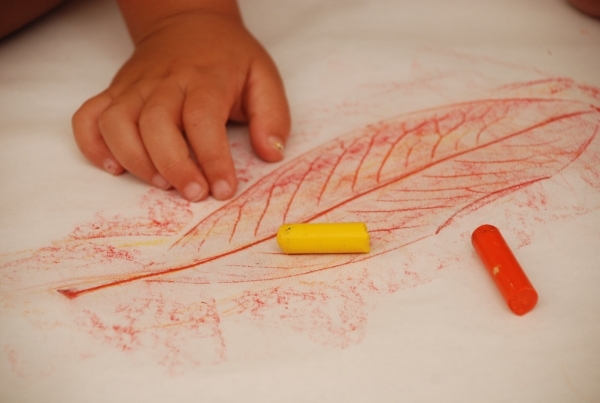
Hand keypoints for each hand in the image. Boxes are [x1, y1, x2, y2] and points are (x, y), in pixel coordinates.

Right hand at [72, 7, 289, 200]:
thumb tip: (272, 154)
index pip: (203, 121)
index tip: (224, 190)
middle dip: (173, 166)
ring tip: (160, 183)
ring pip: (116, 123)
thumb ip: (273, 116)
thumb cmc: (228, 58)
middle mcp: (164, 83)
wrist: (188, 23)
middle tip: (194, 194)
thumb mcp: (264, 77)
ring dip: (134, 160)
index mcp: (205, 80)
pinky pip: (88, 117)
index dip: (212, 160)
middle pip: (155, 125)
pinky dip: (92, 145)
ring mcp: (134, 87)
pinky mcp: (115, 92)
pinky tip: (114, 167)